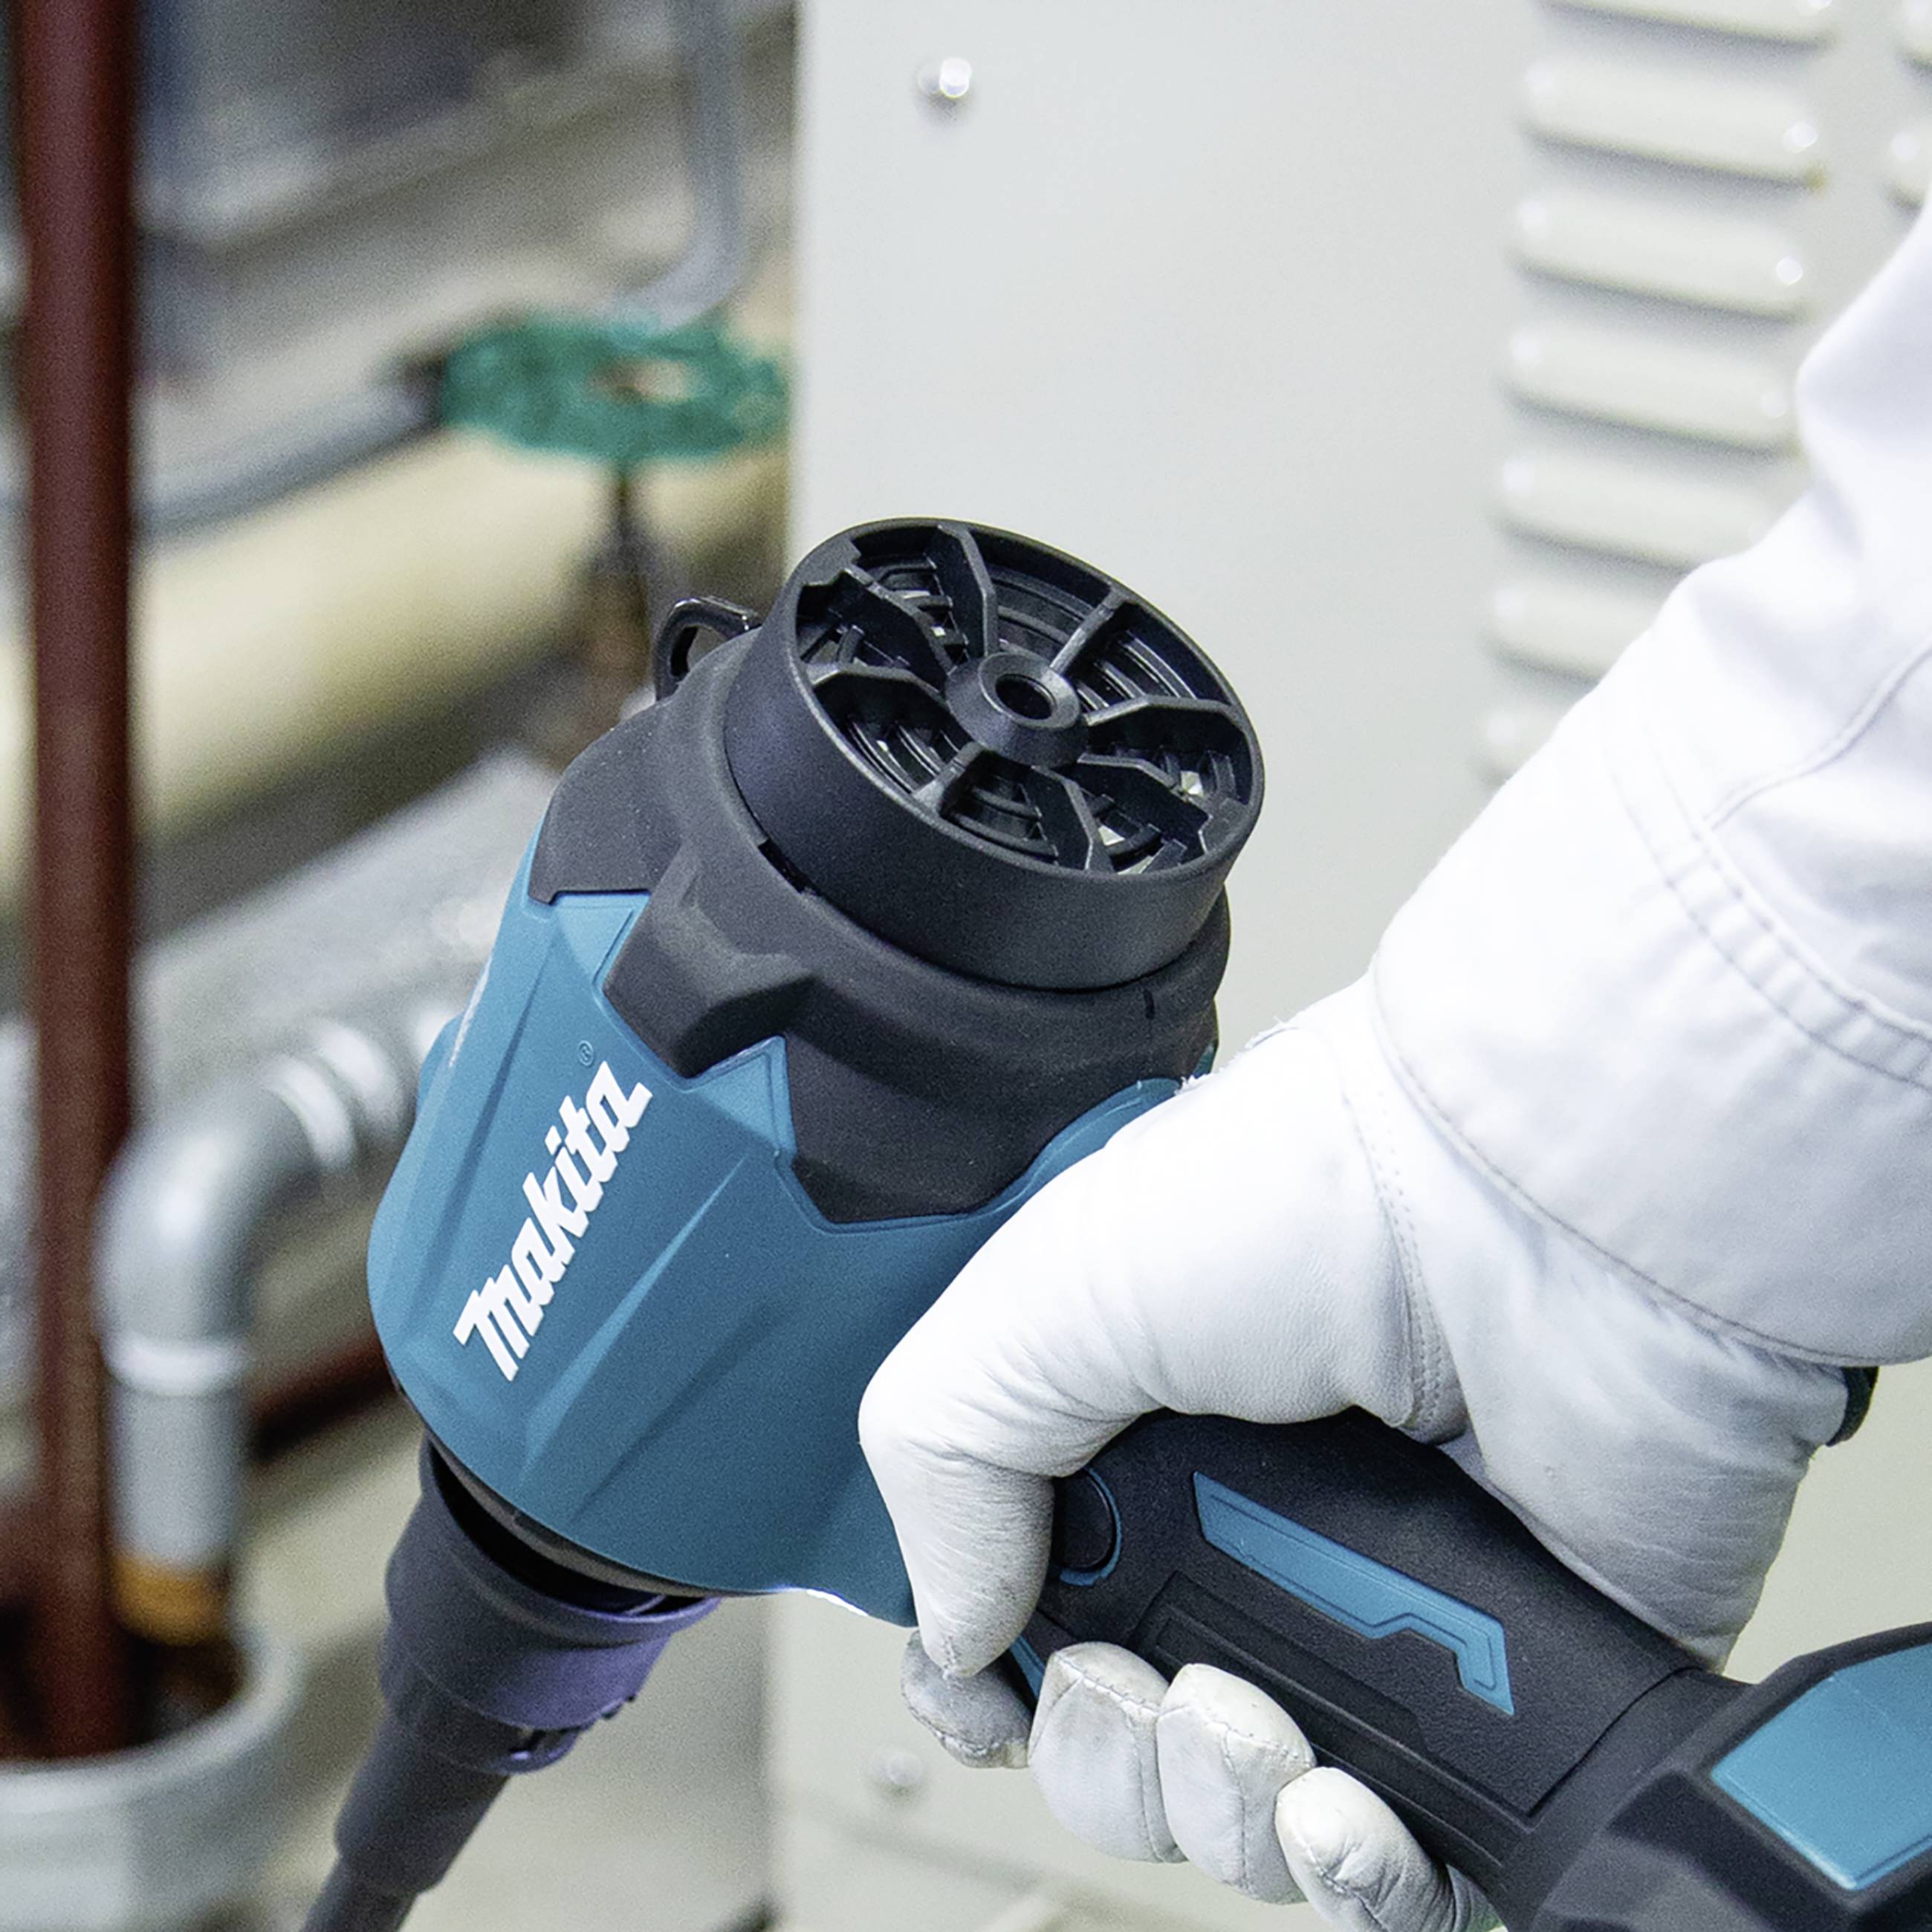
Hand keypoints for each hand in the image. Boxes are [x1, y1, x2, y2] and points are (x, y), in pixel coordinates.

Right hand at [859, 980, 1849, 1927]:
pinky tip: (1343, 1810)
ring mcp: (1381, 1625)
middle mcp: (1254, 1533)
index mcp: (1143, 1438)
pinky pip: (1410, 1866)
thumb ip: (946, 1455)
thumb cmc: (1316, 1202)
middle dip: (1105, 1756)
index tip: (993, 1695)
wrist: (1549, 1226)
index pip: (1038, 1605)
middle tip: (1137, 1684)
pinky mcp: (1504, 1704)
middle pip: (1130, 1743)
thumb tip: (954, 1633)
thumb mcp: (1051, 1289)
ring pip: (1253, 1825)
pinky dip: (1355, 1881)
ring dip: (1218, 1817)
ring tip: (1254, 1724)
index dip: (1000, 1674)